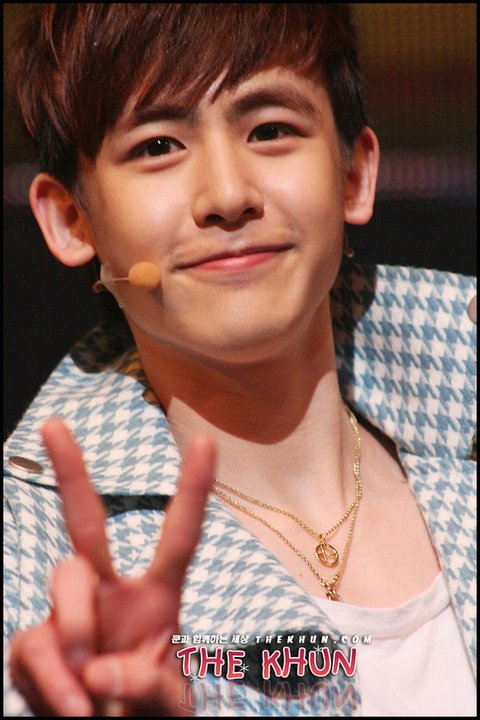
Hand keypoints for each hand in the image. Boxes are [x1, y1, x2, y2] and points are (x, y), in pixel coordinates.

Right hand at [10, 418, 215, 715]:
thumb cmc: (150, 716)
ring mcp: (70, 615)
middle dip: (72, 471)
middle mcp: (110, 594)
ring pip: (63, 581)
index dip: (194, 490)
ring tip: (90, 694)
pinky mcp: (35, 646)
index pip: (179, 537)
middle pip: (86, 524)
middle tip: (54, 423)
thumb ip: (152, 688)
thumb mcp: (171, 707)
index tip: (206, 442)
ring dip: (77, 630)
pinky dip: (50, 678)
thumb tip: (102, 667)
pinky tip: (72, 706)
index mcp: (158, 598)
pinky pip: (33, 642)